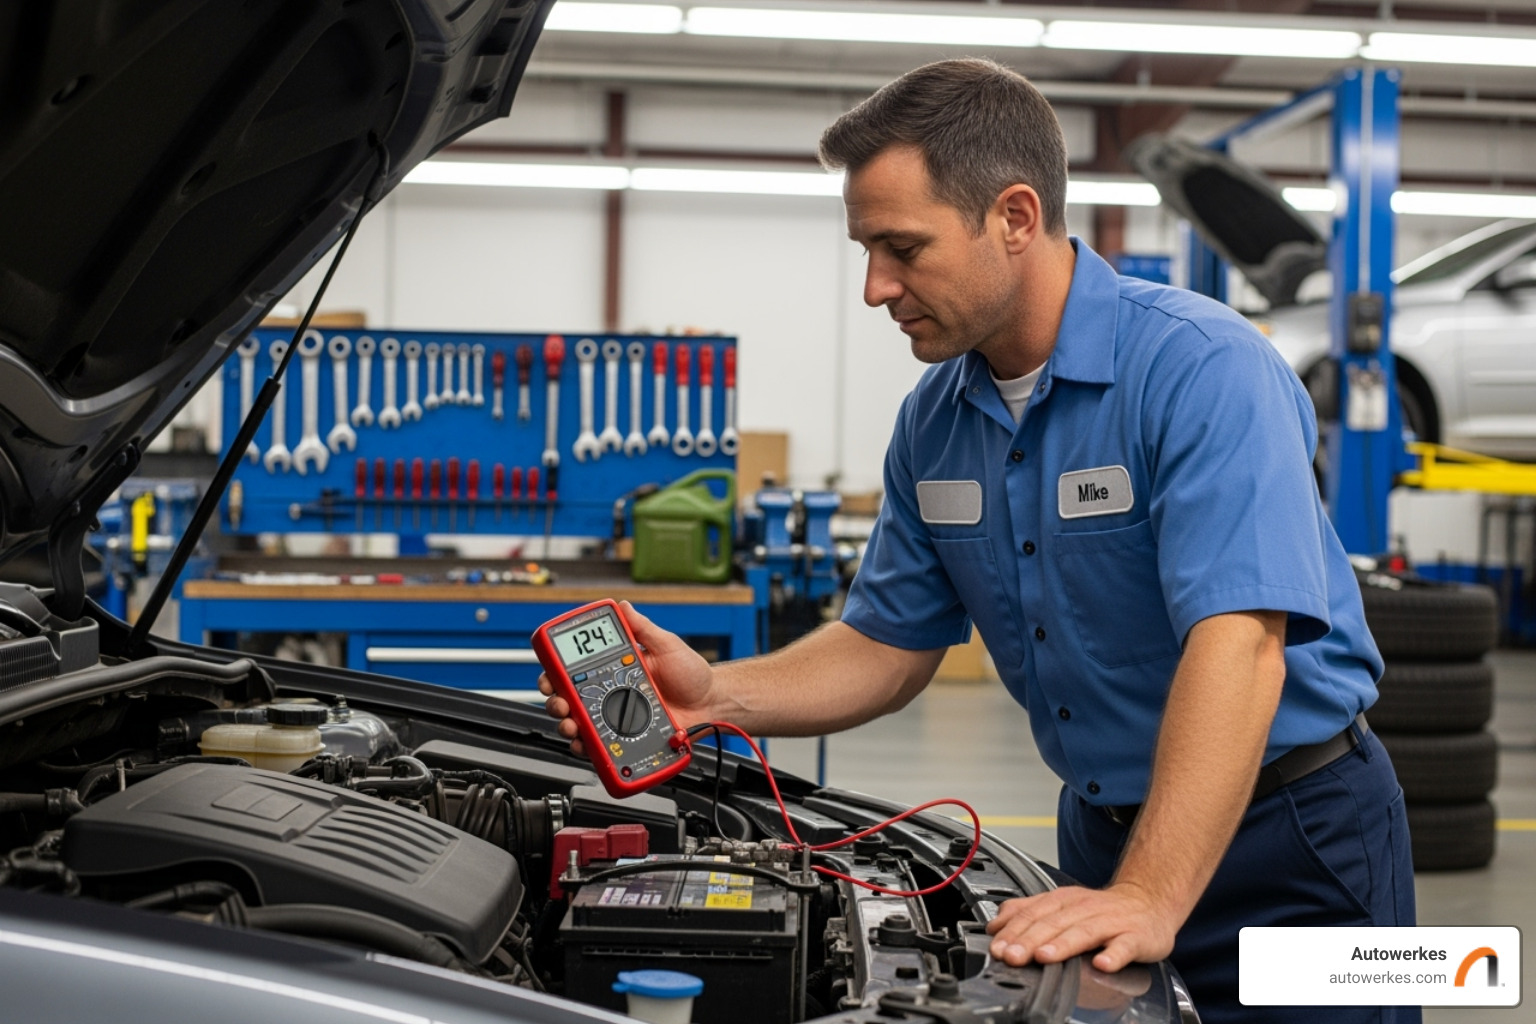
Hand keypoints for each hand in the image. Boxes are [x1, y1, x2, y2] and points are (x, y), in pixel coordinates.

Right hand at [538, 601, 714, 756]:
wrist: (712, 704)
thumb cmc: (692, 675)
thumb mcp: (667, 645)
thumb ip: (643, 628)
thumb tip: (623, 606)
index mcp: (615, 669)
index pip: (576, 670)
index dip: (556, 671)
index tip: (550, 672)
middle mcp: (610, 694)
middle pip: (569, 699)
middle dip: (556, 701)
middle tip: (560, 702)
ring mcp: (616, 718)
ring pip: (579, 724)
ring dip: (567, 725)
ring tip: (572, 725)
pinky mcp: (625, 738)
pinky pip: (600, 746)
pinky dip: (587, 748)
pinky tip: (586, 744)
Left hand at [984, 883, 1176, 973]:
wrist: (1147, 901)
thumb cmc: (1101, 909)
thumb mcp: (1061, 904)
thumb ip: (1028, 912)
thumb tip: (995, 924)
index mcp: (1063, 901)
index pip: (1033, 914)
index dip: (1013, 931)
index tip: (997, 947)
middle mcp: (1084, 909)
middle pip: (1053, 924)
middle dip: (1029, 941)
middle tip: (1012, 956)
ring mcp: (1110, 922)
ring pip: (1083, 933)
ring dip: (1063, 945)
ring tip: (1045, 957)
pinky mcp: (1135, 937)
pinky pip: (1124, 946)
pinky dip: (1113, 955)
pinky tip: (1102, 964)